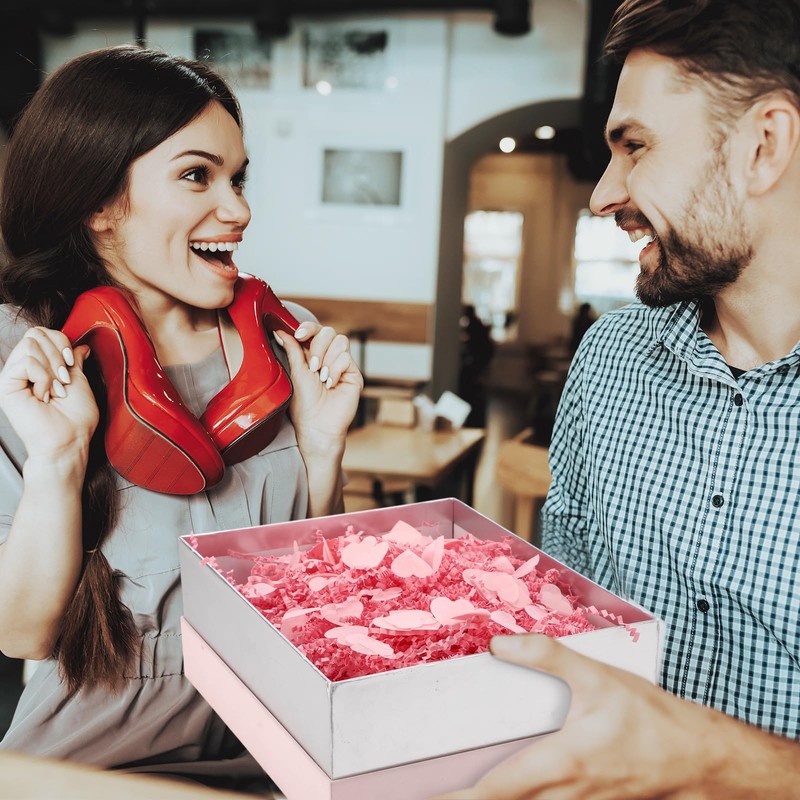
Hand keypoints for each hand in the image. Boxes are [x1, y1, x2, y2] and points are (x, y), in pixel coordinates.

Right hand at [0, 327, 97, 463]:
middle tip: (62, 380)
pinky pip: (26, 361)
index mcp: (39, 367)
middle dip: (57, 354)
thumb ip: (75, 361)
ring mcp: (12, 376)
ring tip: (54, 389)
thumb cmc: (76, 419)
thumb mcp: (79, 381)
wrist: (70, 440)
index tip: (71, 364)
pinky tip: (44, 394)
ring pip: (30, 343)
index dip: (61, 343)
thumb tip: (81, 346)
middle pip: (35, 333)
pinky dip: (43, 377)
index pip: (42, 332)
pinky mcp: (6, 385)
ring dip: (51, 368)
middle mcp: (23, 370)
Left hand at [274, 322, 362, 448]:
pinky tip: (330, 384)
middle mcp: (328, 358)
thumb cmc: (303, 404)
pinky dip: (335, 370)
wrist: (316, 425)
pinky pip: (346, 358)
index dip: (308, 328)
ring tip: (320, 378)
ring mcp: (342, 365)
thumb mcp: (295, 372)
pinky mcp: (354, 374)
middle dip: (317, 346)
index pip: (314, 330)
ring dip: (326, 359)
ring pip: (340, 341)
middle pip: (328, 332)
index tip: (298, 335)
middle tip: (312, 366)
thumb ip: (292, 349)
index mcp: (312, 355)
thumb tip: (280, 330)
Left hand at [433, 634, 798, 799]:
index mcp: (561, 765)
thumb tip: (499, 645)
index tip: (431, 798)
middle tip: (436, 793)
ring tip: (466, 791)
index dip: (460, 799)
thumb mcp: (597, 677)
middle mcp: (566, 796)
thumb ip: (547, 657)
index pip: (497, 791)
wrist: (697, 757)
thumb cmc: (649, 718)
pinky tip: (517, 789)